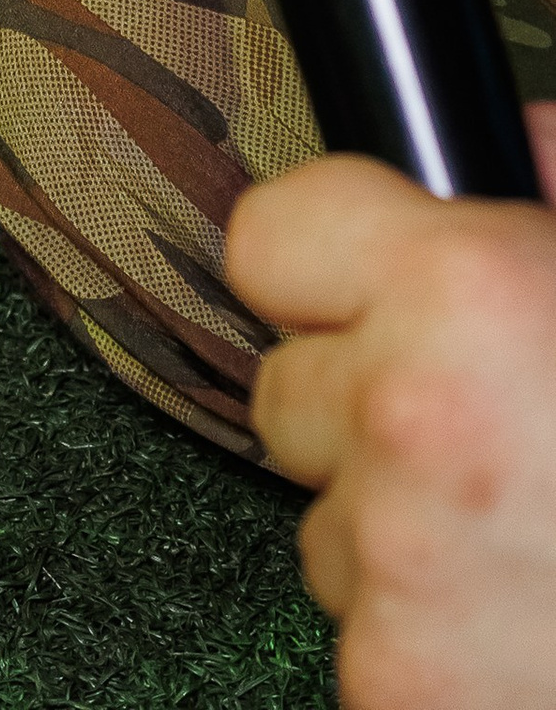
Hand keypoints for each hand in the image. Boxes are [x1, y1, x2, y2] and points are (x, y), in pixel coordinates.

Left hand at [230, 110, 555, 709]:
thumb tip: (509, 139)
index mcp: (466, 292)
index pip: (266, 236)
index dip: (328, 266)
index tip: (380, 294)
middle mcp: (410, 417)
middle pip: (285, 390)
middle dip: (367, 412)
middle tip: (491, 439)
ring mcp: (397, 564)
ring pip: (325, 522)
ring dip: (400, 531)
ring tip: (528, 544)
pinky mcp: (399, 685)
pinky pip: (366, 635)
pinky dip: (431, 638)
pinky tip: (521, 626)